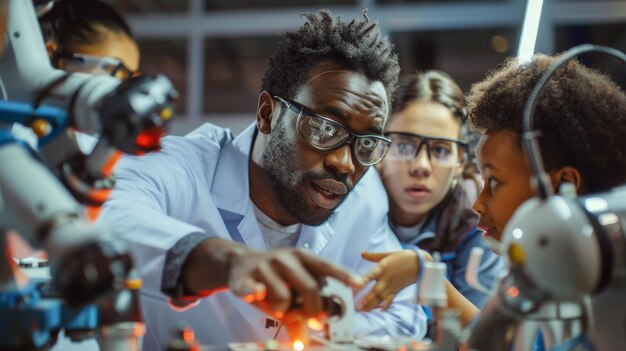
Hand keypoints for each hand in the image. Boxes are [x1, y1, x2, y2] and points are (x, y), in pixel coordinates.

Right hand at [228, 247, 363, 319]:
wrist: (238, 264)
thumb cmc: (274, 279)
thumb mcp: (292, 290)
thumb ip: (304, 311)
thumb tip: (306, 342)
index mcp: (302, 257)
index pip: (325, 266)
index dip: (342, 274)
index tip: (359, 283)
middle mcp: (285, 258)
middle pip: (309, 287)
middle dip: (313, 309)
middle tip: (312, 321)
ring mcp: (264, 266)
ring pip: (283, 297)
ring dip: (283, 311)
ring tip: (277, 309)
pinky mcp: (244, 277)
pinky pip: (252, 289)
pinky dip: (255, 293)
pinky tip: (258, 293)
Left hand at [359, 250, 423, 310]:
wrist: (419, 263)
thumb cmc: (402, 257)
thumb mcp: (387, 254)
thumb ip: (373, 256)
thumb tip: (361, 253)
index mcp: (382, 268)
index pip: (371, 275)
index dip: (364, 280)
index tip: (357, 286)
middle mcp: (386, 279)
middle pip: (375, 290)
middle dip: (367, 298)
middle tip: (359, 306)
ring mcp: (392, 286)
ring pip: (381, 297)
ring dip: (372, 304)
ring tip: (364, 310)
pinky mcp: (397, 290)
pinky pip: (390, 299)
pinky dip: (386, 305)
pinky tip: (381, 310)